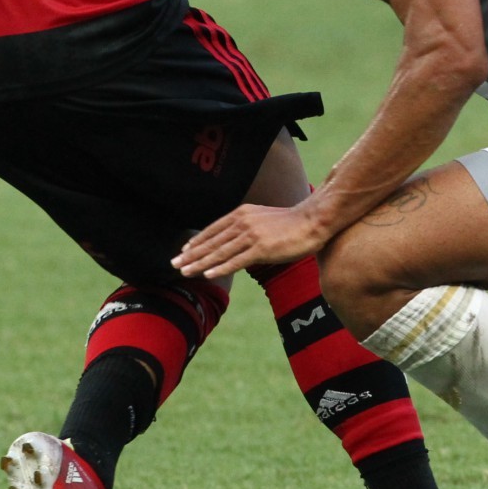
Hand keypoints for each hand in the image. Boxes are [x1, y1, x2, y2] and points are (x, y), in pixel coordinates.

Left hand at [173, 202, 330, 278]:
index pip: (213, 229)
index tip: (184, 251)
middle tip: (174, 264)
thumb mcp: (264, 220)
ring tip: (185, 272)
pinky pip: (237, 261)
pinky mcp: (262, 248)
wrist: (313, 221)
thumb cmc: (292, 224)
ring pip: (220, 252)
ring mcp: (252, 235)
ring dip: (200, 263)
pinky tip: (208, 274)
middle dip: (191, 254)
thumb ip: (248, 228)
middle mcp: (243, 222)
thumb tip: (236, 242)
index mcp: (243, 213)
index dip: (197, 241)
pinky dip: (221, 268)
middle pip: (212, 241)